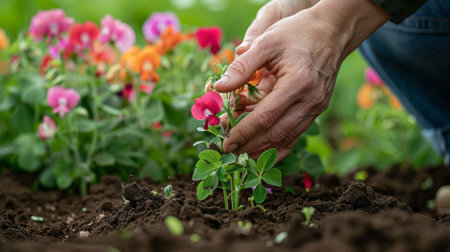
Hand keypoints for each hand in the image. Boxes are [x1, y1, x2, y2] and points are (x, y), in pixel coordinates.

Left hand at [214, 0, 388, 160]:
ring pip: (287, 138)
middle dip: (250, 145)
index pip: (265, 117)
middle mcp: (310, 100)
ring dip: (263, 149)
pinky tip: (262, 150)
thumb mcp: (266, 42)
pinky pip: (296, 133)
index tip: (225, 142)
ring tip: (241, 154)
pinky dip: (278, 144)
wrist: (332, 31)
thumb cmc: (297, 33)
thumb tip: (218, 88)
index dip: (243, 132)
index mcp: (297, 83)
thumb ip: (242, 67)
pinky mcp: (317, 109)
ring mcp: (316, 107)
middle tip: (228, 150)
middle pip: (276, 133)